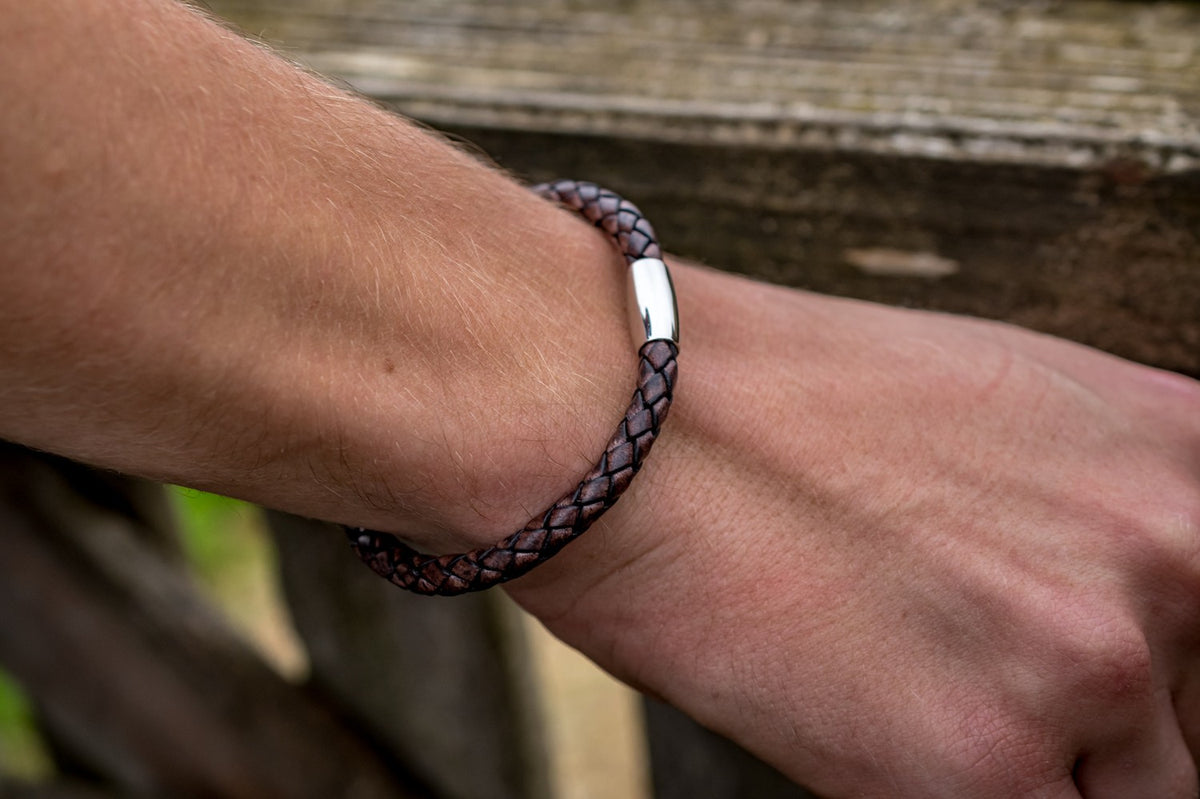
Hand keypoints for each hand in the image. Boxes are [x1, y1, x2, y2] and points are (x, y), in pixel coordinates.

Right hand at [507, 262, 1199, 797]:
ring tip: (914, 688)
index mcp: (1184, 454)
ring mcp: (1087, 664)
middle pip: (1196, 721)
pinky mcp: (978, 769)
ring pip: (1132, 794)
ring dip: (1034, 765)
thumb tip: (1128, 605)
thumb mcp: (993, 398)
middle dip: (1106, 725)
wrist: (630, 416)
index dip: (1169, 671)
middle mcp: (1174, 553)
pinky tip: (876, 727)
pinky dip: (947, 792)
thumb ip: (1100, 502)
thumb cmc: (779, 398)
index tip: (1116, 698)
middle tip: (980, 672)